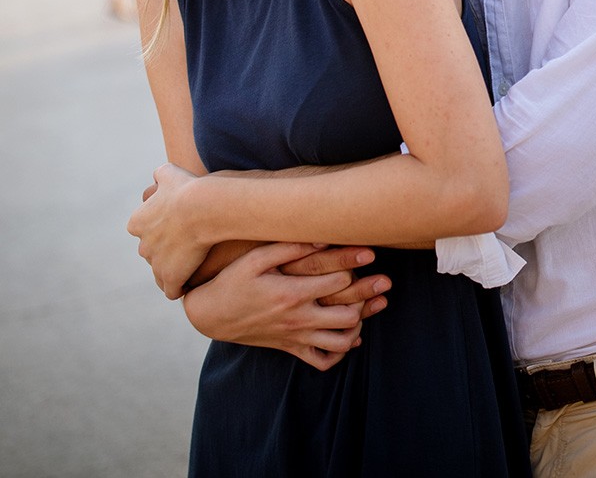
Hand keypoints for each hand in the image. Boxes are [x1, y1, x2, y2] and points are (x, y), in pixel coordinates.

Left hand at [127, 163, 207, 298]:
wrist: (202, 207)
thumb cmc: (188, 188)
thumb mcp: (170, 173)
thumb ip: (160, 175)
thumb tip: (158, 175)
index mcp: (137, 222)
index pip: (144, 231)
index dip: (161, 230)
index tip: (177, 229)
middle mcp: (143, 245)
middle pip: (153, 253)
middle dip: (166, 252)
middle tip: (188, 246)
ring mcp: (156, 264)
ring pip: (162, 273)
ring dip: (174, 271)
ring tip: (193, 266)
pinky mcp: (171, 277)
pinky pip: (173, 290)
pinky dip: (181, 287)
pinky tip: (194, 279)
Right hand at [181, 243, 391, 369]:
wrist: (210, 314)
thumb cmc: (233, 279)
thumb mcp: (256, 257)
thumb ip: (289, 247)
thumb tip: (322, 237)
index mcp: (292, 293)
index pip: (338, 281)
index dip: (356, 264)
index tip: (370, 251)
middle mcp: (298, 318)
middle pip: (348, 315)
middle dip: (368, 297)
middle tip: (383, 282)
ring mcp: (295, 337)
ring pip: (341, 342)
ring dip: (359, 325)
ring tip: (366, 307)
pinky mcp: (290, 349)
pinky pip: (323, 361)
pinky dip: (340, 351)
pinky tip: (346, 335)